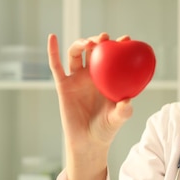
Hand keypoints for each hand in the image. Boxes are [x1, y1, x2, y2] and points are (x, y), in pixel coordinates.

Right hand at [47, 33, 132, 160]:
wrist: (87, 142)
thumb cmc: (106, 130)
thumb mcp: (117, 119)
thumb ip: (124, 111)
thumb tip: (127, 101)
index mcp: (108, 79)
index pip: (114, 57)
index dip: (119, 46)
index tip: (126, 39)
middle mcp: (92, 76)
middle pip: (94, 50)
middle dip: (99, 40)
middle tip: (105, 38)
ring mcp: (77, 79)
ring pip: (76, 54)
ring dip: (81, 43)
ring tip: (89, 43)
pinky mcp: (63, 85)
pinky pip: (56, 66)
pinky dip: (53, 51)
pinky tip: (53, 37)